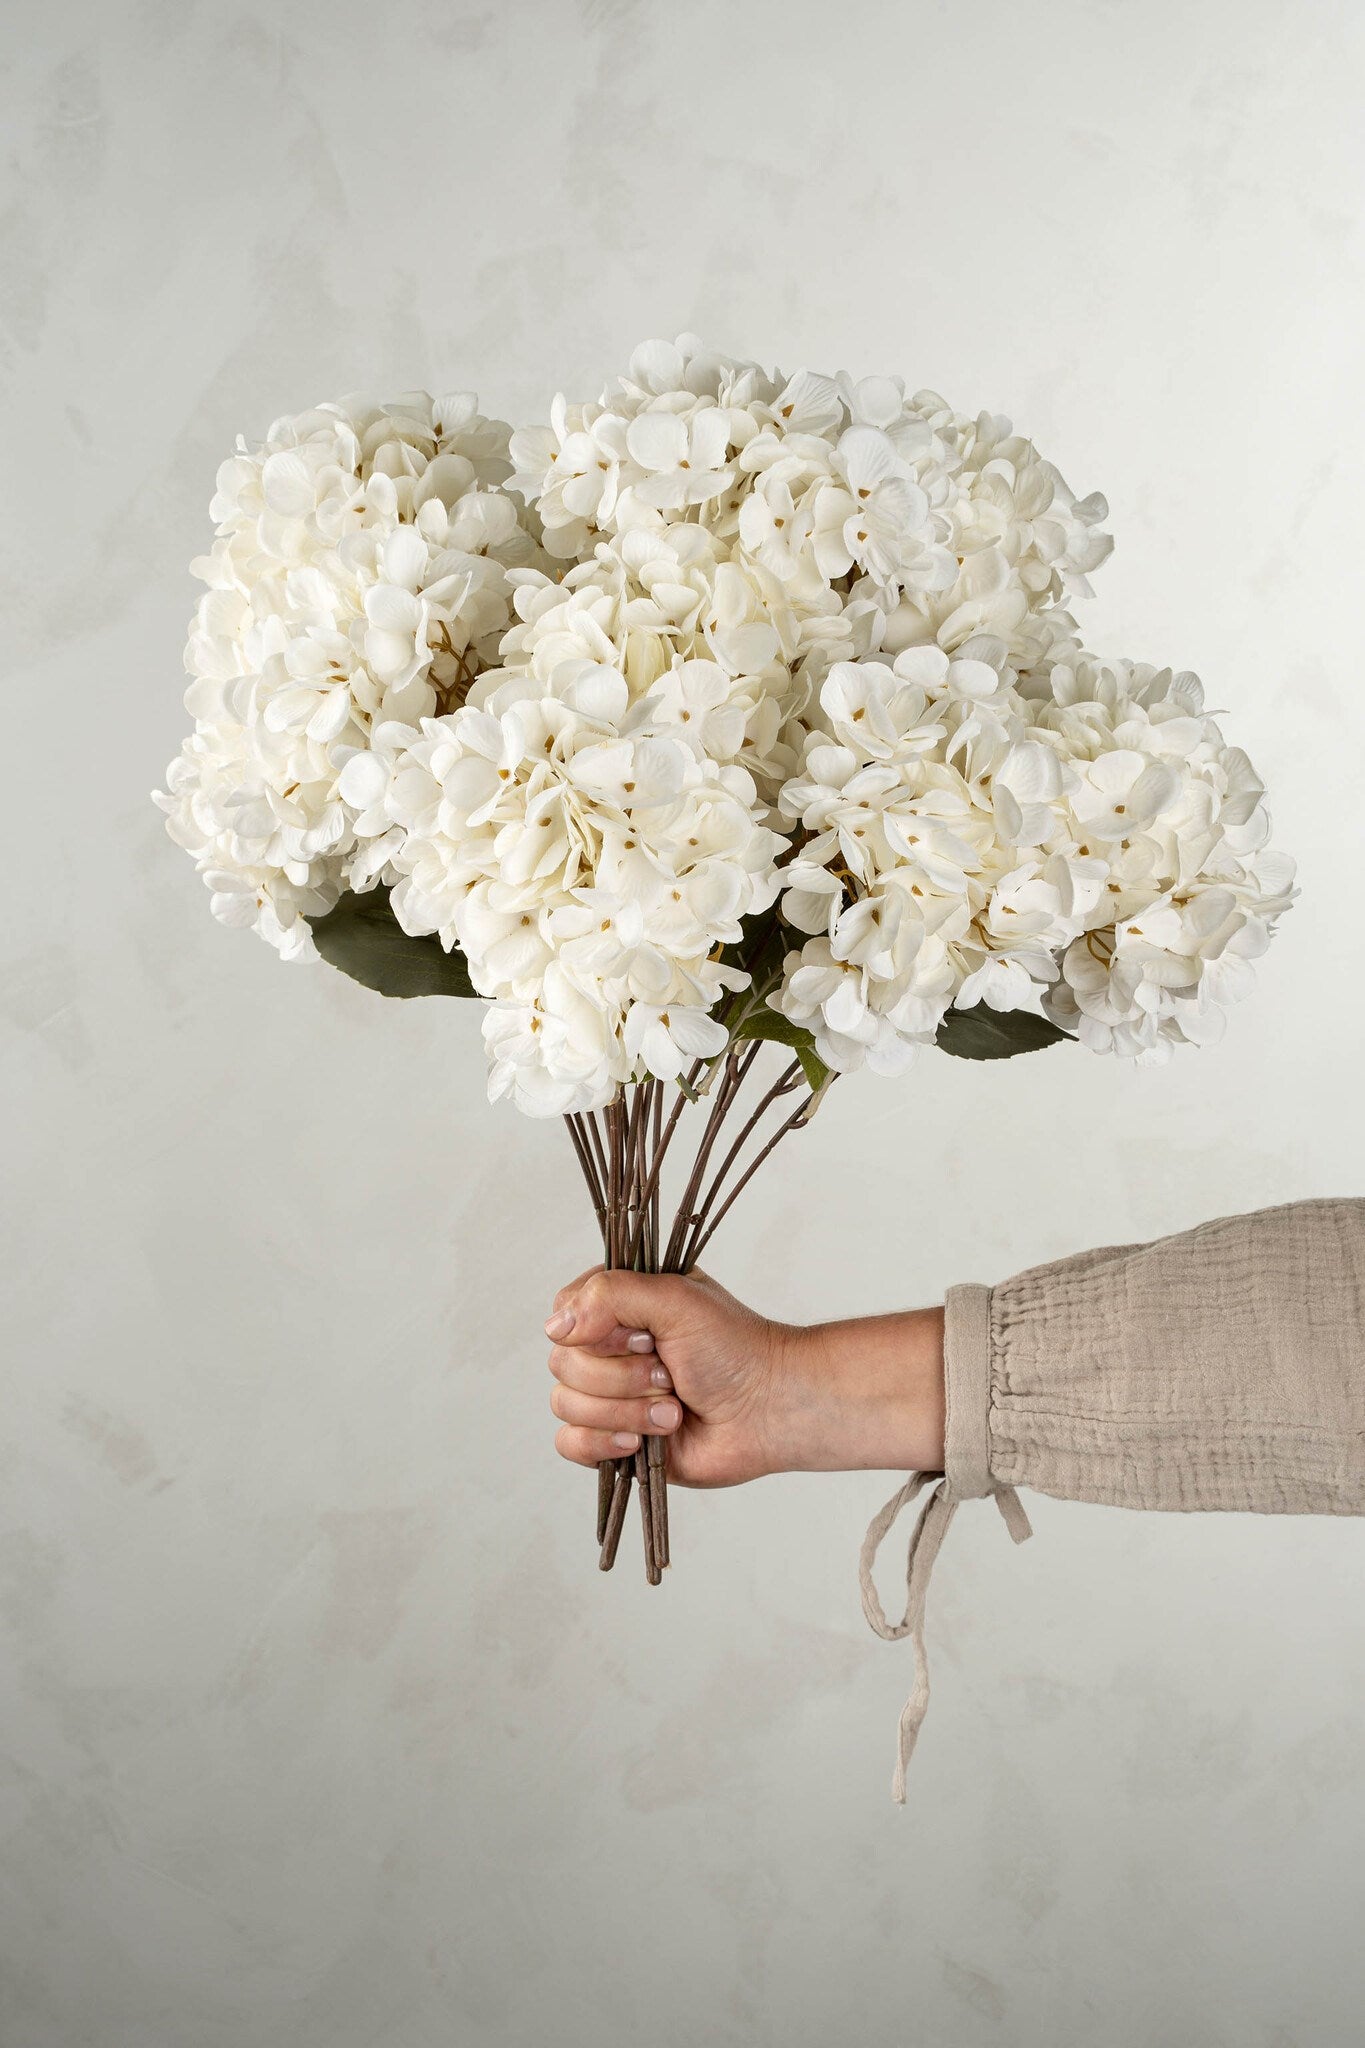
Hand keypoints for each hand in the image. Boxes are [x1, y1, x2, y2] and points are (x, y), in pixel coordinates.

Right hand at [544, 1267, 945, 1486]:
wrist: (768, 1408)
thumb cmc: (733, 1346)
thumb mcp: (674, 1297)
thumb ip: (610, 1295)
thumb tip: (556, 1326)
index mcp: (617, 1308)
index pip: (565, 1315)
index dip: (596, 1332)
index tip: (643, 1335)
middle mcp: (608, 1350)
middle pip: (563, 1364)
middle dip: (621, 1377)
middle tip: (668, 1373)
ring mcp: (609, 1396)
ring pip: (566, 1405)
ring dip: (626, 1411)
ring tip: (672, 1410)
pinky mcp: (614, 1439)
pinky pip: (571, 1444)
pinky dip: (604, 1443)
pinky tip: (642, 1441)